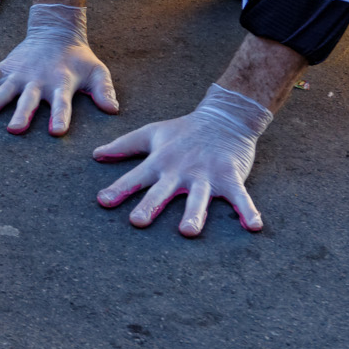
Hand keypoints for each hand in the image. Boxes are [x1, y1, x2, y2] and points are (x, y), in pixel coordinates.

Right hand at [0, 3, 118, 134]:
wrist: (56, 31)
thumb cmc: (78, 59)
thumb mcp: (97, 71)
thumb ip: (105, 90)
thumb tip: (113, 109)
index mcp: (61, 84)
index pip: (62, 103)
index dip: (59, 116)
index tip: (56, 132)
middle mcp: (37, 81)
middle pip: (28, 100)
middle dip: (21, 114)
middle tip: (13, 129)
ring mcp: (19, 74)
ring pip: (3, 90)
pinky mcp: (5, 68)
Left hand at [93, 84, 272, 236]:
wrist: (225, 117)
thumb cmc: (184, 130)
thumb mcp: (152, 134)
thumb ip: (124, 146)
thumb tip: (95, 155)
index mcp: (161, 162)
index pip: (136, 177)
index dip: (119, 189)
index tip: (103, 201)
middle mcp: (181, 171)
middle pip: (163, 190)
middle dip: (150, 205)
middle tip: (137, 221)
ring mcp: (207, 175)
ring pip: (199, 198)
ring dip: (194, 214)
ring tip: (188, 231)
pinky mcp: (230, 177)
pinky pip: (240, 197)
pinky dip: (248, 210)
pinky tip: (253, 226)